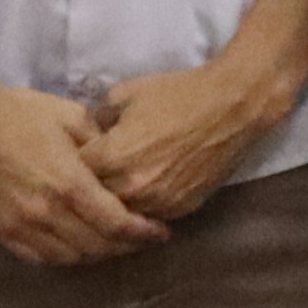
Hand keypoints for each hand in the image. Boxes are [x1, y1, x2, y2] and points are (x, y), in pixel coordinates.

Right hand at [0, 69, 169, 264]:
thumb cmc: (17, 111)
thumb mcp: (71, 116)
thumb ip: (103, 144)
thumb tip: (127, 161)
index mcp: (68, 182)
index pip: (116, 223)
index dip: (143, 233)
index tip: (161, 232)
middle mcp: (44, 211)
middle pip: (96, 245)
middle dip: (126, 245)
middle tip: (142, 237)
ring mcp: (18, 224)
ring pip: (69, 257)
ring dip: (96, 254)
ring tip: (113, 242)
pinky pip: (37, 257)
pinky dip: (63, 256)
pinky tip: (76, 245)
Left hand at [84, 51, 297, 220]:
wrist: (234, 105)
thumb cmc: (178, 93)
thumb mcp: (125, 94)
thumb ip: (98, 120)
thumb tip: (90, 135)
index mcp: (111, 157)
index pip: (73, 176)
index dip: (73, 166)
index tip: (77, 158)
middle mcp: (132, 187)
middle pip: (95, 201)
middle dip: (92, 188)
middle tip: (96, 175)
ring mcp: (160, 201)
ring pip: (124, 215)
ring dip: (120, 202)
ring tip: (122, 185)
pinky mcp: (184, 208)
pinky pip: (153, 215)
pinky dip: (147, 206)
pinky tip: (149, 188)